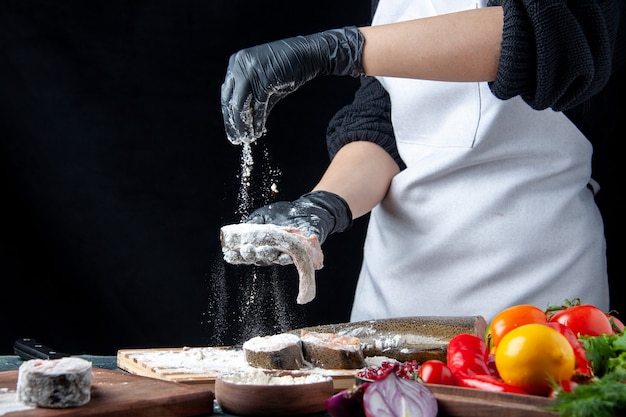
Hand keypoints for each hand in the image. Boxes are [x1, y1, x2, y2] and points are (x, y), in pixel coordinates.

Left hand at [220, 27, 364, 144]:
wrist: (308, 55)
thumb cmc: (288, 68)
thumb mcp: (266, 84)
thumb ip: (254, 100)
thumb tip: (248, 124)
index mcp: (236, 62)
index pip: (226, 93)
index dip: (228, 114)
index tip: (232, 129)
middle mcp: (239, 65)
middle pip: (229, 100)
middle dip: (232, 122)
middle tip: (236, 138)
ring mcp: (249, 71)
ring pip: (240, 105)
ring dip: (243, 125)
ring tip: (246, 138)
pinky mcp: (263, 80)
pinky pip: (257, 106)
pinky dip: (257, 121)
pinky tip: (257, 132)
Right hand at [224, 191, 352, 265]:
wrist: (304, 210)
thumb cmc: (282, 214)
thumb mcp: (264, 215)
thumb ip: (253, 222)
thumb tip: (240, 229)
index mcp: (258, 244)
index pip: (244, 254)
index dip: (236, 257)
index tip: (228, 254)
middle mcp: (268, 252)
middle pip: (257, 258)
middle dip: (251, 255)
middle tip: (247, 250)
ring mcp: (282, 254)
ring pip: (273, 259)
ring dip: (268, 256)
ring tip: (263, 251)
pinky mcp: (296, 253)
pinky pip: (291, 258)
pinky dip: (287, 258)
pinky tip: (284, 256)